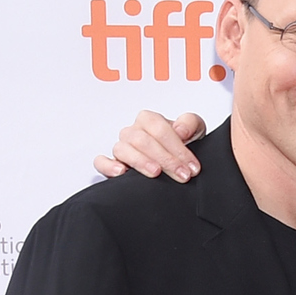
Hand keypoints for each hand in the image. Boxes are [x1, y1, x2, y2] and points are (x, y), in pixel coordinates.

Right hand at [92, 111, 206, 182]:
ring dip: (141, 161)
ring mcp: (121, 147)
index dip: (176, 147)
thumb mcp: (194, 129)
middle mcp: (133, 132)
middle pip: (142, 140)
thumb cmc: (184, 142)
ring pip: (122, 149)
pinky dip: (108, 166)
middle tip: (182, 174)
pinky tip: (122, 172)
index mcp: (149, 120)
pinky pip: (101, 162)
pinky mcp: (112, 163)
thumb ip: (190, 123)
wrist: (177, 159)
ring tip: (156, 173)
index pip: (158, 128)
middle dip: (165, 158)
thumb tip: (180, 130)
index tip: (191, 165)